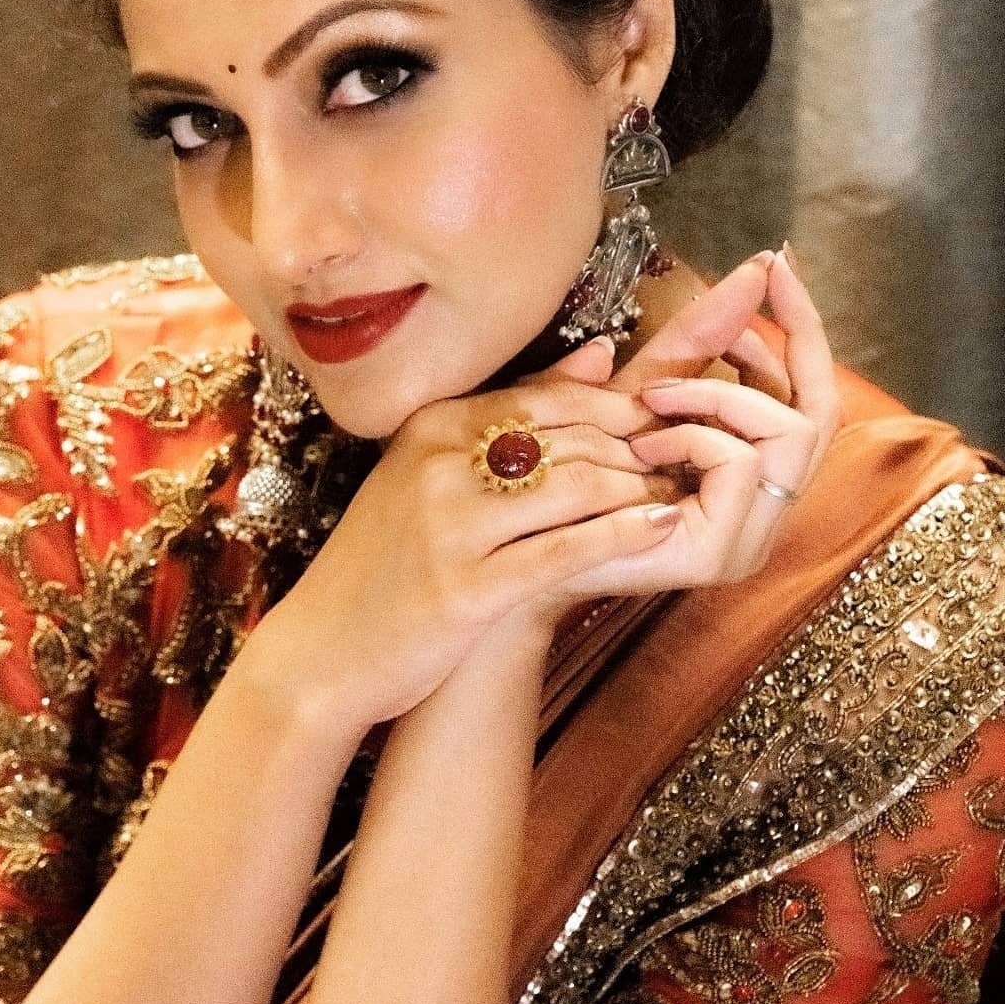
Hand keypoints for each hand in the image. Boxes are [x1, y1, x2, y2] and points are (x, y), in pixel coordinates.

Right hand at [250, 372, 685, 730]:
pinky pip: (566, 551)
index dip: (616, 408)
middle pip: (570, 437)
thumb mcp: (433, 471)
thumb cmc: (389, 558)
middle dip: (637, 448)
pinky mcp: (466, 588)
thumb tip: (603, 353)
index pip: (549, 396)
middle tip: (680, 462)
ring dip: (638, 490)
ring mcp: (450, 525)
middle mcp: (438, 462)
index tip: (657, 426)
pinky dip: (623, 536)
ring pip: (576, 486)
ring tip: (675, 496)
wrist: (325, 650)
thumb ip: (517, 413)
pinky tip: (660, 530)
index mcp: (432, 425)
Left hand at [513, 247, 840, 598]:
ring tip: (656, 398)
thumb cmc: (575, 470)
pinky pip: (741, 460)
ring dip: (720, 392)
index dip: (803, 328)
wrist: (525, 544)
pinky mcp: (721, 554)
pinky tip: (643, 444)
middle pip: (823, 411)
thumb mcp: (640, 393)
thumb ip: (697, 342)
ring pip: (790, 430)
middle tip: (766, 275)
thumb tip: (751, 271)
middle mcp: (765, 510)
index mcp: (755, 476)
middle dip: (798, 333)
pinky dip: (693, 432)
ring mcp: (748, 539)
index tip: (778, 264)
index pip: (811, 397)